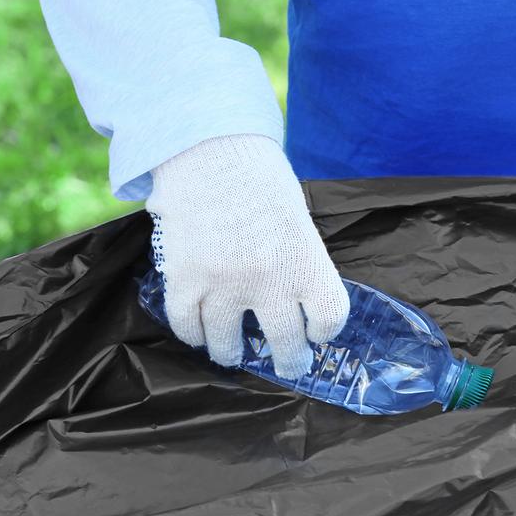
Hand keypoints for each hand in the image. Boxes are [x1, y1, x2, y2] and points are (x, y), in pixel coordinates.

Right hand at [145, 134, 349, 378]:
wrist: (210, 151)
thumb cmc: (260, 182)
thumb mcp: (298, 223)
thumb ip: (300, 264)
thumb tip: (300, 304)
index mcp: (306, 262)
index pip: (329, 317)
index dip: (325, 330)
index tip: (318, 332)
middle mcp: (270, 281)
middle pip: (286, 344)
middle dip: (290, 360)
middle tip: (289, 364)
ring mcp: (224, 285)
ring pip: (230, 346)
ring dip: (234, 354)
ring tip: (234, 353)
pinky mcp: (186, 281)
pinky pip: (189, 327)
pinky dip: (195, 335)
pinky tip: (201, 333)